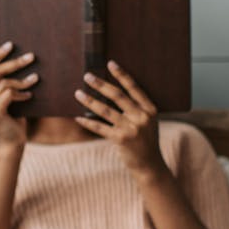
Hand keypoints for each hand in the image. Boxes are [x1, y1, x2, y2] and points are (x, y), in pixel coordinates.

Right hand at [0, 41, 37, 146]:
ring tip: (36, 79)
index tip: (11, 44)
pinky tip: (30, 97)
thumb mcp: (10, 98)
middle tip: (31, 56)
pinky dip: (21, 94)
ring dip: (23, 80)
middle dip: (15, 62)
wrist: (13, 142)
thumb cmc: (15, 118)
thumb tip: (23, 60)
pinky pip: (9, 94)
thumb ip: (8, 84)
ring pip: (4, 82)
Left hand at [73, 60, 165, 176]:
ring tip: (78, 93)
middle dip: (101, 84)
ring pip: (106, 110)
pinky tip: (78, 117)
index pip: (134, 88)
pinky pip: (100, 128)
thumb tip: (112, 92)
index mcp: (150, 109)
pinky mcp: (121, 140)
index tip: (110, 63)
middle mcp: (142, 117)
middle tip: (87, 76)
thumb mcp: (148, 121)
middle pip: (118, 96)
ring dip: (89, 100)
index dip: (122, 75)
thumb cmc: (145, 140)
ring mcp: (131, 129)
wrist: (149, 164)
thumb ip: (136, 108)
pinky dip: (88, 122)